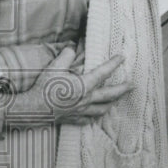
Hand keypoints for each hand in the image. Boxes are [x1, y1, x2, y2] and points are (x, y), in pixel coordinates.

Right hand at [8, 47, 130, 125]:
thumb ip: (66, 56)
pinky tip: (97, 113)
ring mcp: (82, 111)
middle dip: (123, 89)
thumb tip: (72, 48)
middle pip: (110, 94)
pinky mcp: (75, 119)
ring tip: (118, 100)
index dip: (114, 64)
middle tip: (133, 85)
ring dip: (112, 103)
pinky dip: (96, 116)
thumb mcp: (54, 67)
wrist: (34, 109)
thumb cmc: (44, 88)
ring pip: (103, 109)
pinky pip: (90, 119)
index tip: (122, 58)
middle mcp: (86, 99)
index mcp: (84, 85)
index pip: (103, 73)